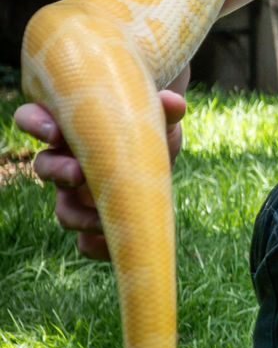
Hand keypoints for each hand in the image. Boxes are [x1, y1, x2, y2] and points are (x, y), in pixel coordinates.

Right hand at [14, 83, 186, 260]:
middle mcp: (67, 162)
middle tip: (79, 174)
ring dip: (78, 216)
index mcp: (71, 128)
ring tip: (104, 218)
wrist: (163, 160)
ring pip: (62, 210)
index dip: (35, 124)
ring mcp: (78, 196)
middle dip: (57, 171)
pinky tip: (112, 242)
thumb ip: (166, 109)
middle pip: (43, 166)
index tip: (54, 132)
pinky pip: (84, 243)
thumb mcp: (160, 117)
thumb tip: (173, 102)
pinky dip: (96, 245)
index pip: (33, 119)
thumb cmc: (150, 129)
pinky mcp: (95, 223)